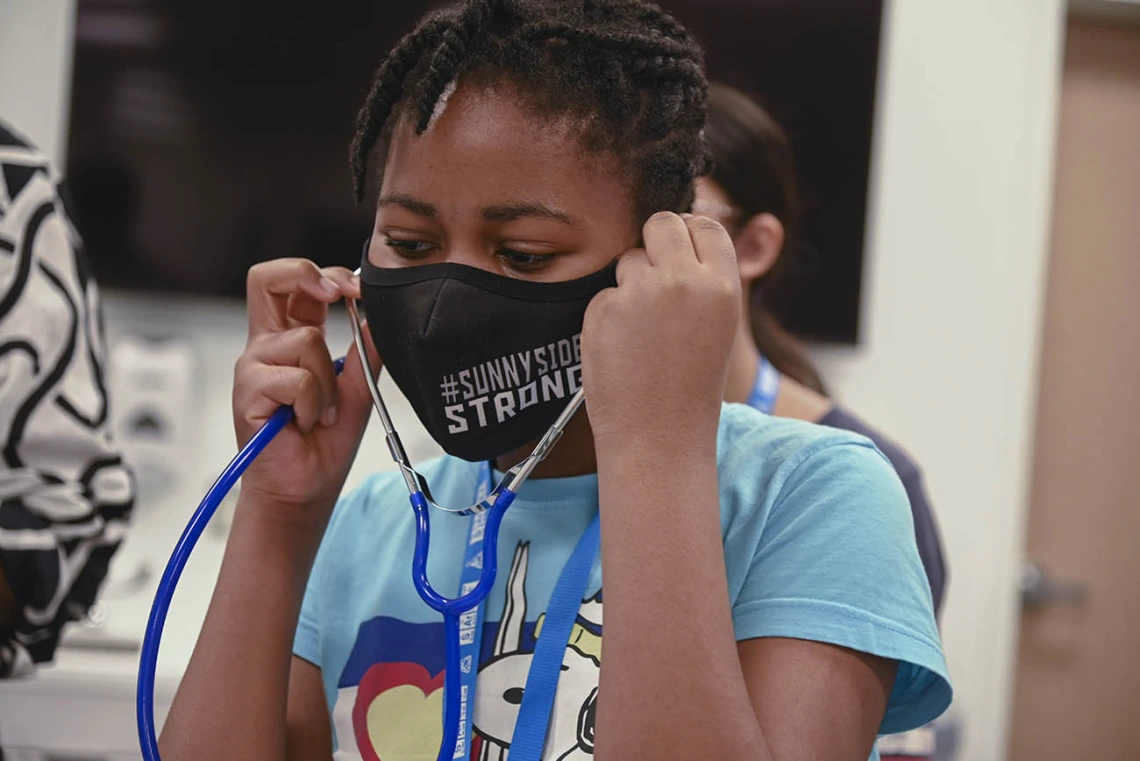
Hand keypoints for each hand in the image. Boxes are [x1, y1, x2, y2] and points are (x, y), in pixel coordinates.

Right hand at [232, 259, 379, 526]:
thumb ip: (366, 351)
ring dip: (328, 382)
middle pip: (266, 279)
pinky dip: (313, 404)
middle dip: (304, 274)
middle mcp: (267, 346)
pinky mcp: (248, 391)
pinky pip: (296, 380)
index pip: (292, 284)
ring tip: (321, 412)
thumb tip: (379, 314)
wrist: (308, 487)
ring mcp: (254, 366)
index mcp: (290, 339)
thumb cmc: (325, 442)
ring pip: (306, 340)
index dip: (325, 275)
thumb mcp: (359, 388)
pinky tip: (305, 423)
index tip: (358, 289)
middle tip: (336, 293)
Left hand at [582, 212, 739, 449]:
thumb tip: (680, 233)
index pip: (705, 226)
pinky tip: (623, 349)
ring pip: (629, 259)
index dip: (689, 234)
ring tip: (643, 333)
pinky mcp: (605, 308)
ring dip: (631, 285)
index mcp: (723, 286)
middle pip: (662, 224)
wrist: (659, 436)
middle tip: (653, 276)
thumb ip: (704, 280)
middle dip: (654, 242)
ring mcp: (642, 292)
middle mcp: (685, 281)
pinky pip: (605, 294)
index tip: (679, 250)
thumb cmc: (690, 385)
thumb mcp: (718, 325)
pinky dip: (609, 316)